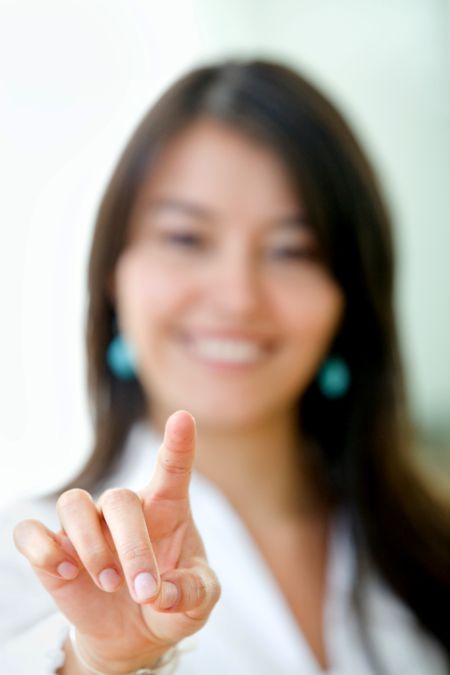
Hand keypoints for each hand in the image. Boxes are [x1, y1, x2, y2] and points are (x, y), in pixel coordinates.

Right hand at [13, 410, 220, 672]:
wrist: (134, 635)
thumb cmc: (172, 602)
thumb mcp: (198, 603)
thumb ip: (194, 593)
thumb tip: (164, 594)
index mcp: (166, 507)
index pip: (172, 466)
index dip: (178, 442)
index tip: (183, 419)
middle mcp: (124, 508)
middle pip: (119, 499)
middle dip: (133, 548)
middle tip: (146, 591)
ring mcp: (86, 525)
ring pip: (73, 504)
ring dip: (91, 546)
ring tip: (109, 584)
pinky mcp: (53, 548)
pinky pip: (31, 531)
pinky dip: (42, 549)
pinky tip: (65, 572)